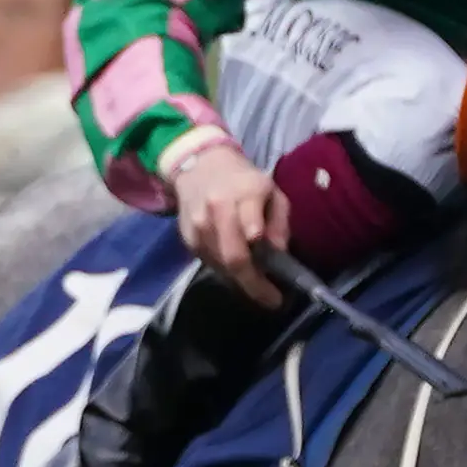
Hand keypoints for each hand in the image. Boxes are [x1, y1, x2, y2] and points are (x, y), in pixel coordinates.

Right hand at [169, 141, 288, 307]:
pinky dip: (225, 270)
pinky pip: (209, 262)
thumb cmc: (244, 181)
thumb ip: (279, 222)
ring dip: (240, 280)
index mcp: (244, 195)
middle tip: (271, 300)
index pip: (252, 234)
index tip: (279, 290)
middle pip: (233, 258)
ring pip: (221, 266)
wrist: (199, 165)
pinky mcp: (187, 237)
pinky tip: (237, 268)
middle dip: (253, 286)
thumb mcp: (272, 192)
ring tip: (258, 283)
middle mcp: (217, 210)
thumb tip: (278, 253)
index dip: (263, 265)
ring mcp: (198, 225)